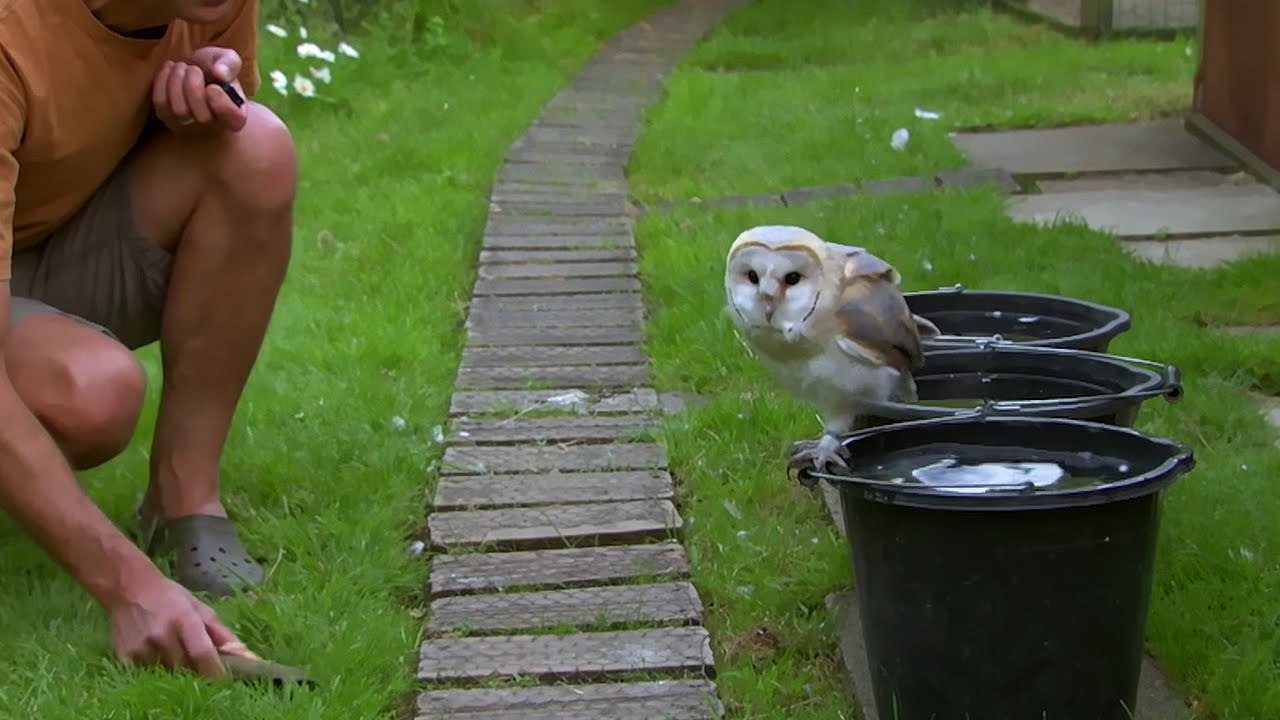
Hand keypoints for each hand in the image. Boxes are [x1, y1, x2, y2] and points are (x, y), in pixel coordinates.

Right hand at [107, 570, 240, 677]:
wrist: (128, 588)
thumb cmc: (169, 597)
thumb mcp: (198, 607)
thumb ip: (220, 632)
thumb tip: (244, 654)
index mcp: (184, 619)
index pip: (202, 652)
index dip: (214, 670)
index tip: (224, 679)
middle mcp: (162, 634)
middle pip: (186, 667)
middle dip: (195, 668)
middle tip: (196, 659)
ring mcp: (141, 647)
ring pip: (167, 672)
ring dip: (174, 668)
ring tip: (171, 649)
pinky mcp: (125, 657)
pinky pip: (147, 674)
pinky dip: (155, 668)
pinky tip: (154, 652)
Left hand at [152, 46, 247, 133]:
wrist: (195, 74)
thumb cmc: (215, 70)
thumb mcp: (227, 60)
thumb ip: (229, 63)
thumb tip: (219, 72)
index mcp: (235, 116)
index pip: (233, 119)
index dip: (221, 104)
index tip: (212, 87)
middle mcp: (213, 127)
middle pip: (203, 117)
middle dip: (194, 86)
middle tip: (194, 69)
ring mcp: (188, 126)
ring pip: (180, 111)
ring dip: (178, 81)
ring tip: (182, 67)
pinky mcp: (167, 118)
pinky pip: (161, 103)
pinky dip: (162, 81)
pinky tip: (170, 68)